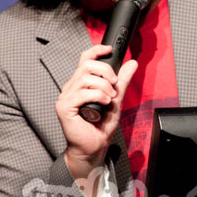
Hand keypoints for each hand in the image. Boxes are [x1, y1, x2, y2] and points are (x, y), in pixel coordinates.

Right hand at [55, 44, 137, 180]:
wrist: (93, 147)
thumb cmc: (101, 126)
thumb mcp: (116, 99)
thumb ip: (122, 82)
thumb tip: (132, 63)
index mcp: (80, 83)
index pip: (84, 59)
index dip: (96, 50)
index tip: (109, 49)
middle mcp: (71, 87)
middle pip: (86, 65)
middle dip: (105, 71)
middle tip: (114, 84)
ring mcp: (65, 97)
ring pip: (85, 78)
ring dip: (103, 86)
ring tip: (110, 98)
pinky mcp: (64, 107)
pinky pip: (82, 93)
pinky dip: (97, 95)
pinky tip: (104, 102)